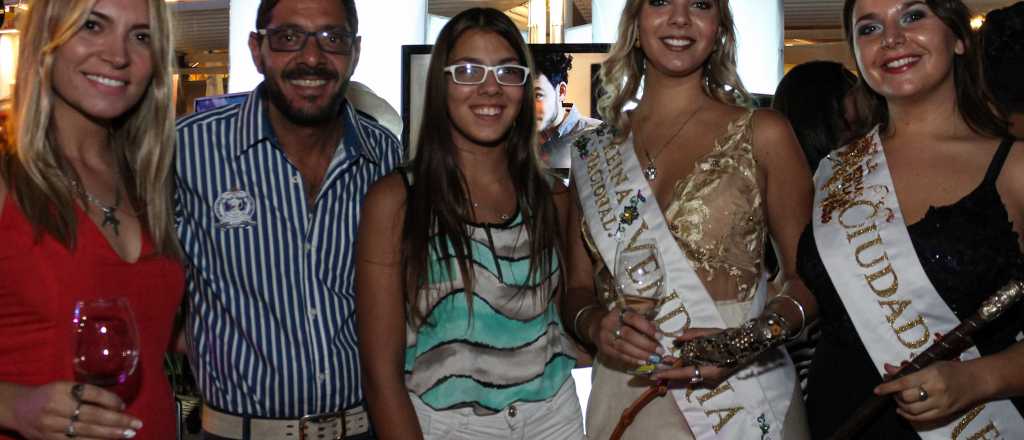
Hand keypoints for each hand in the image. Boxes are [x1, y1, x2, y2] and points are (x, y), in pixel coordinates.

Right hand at [11, 382, 142, 438]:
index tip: (125, 406)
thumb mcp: (65, 387)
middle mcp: (57, 406)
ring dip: (110, 434)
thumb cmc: (49, 395)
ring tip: (127, 434)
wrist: (19, 409)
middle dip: (117, 421)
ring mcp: (52, 425)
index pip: (92, 393)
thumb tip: (118, 405)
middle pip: (93, 415)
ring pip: (86, 432)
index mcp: (62, 388)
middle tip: (136, 424)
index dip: (111, 400)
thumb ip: (87, 393)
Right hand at [588, 307, 662, 369]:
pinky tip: (643, 362)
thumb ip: (642, 321)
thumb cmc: (618, 319)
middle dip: (646, 344)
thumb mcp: (629, 314)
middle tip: (660, 351)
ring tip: (654, 359)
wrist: (596, 325)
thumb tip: (658, 331)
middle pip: (629, 335)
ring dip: (641, 354)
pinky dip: (633, 360)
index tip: (660, 336)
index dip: (647, 328)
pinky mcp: (604, 349)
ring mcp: (605, 338)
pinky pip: (620, 356)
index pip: (633, 319)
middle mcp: (609, 324)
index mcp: (618, 313)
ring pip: (624, 348)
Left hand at [653, 328, 737, 387]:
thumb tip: (676, 337)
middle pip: (685, 375)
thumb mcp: (712, 332)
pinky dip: (686, 366)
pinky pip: (696, 372)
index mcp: (711, 369)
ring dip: (678, 367)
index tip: (655, 374)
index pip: (685, 373)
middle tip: (655, 365)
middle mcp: (710, 377)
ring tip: (664, 360)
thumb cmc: (732, 338)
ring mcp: (712, 378)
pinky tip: (678, 358)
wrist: (749, 344)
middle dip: (670, 370)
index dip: (669, 373)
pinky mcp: (712, 375)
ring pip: (689, 374)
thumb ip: (693, 335)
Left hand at [875, 360, 979, 423]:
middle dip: (895, 396)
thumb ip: (907, 368)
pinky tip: (903, 411)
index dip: (888, 387)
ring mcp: (941, 404)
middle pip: (907, 398)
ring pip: (912, 410)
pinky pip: (921, 419)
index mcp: (932, 374)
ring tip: (898, 400)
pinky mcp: (944, 414)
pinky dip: (908, 416)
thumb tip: (887, 369)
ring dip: (900, 406)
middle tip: (892, 391)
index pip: (904, 382)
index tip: (877, 390)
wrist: (976, 380)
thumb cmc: (952, 369)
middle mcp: (936, 390)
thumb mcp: (930, 364)